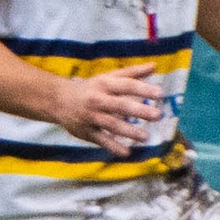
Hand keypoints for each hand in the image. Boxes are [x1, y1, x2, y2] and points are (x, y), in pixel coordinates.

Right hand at [48, 63, 165, 155]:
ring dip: (129, 131)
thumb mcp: (108, 78)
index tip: (160, 94)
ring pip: (111, 124)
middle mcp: (97, 100)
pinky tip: (127, 152)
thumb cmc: (91, 88)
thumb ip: (132, 73)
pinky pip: (101, 140)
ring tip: (146, 137)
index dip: (143, 89)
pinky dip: (113, 147)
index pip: (126, 85)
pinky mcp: (86, 132)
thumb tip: (154, 66)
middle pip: (120, 105)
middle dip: (139, 111)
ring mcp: (91, 117)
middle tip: (158, 115)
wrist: (58, 101)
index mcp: (105, 84)